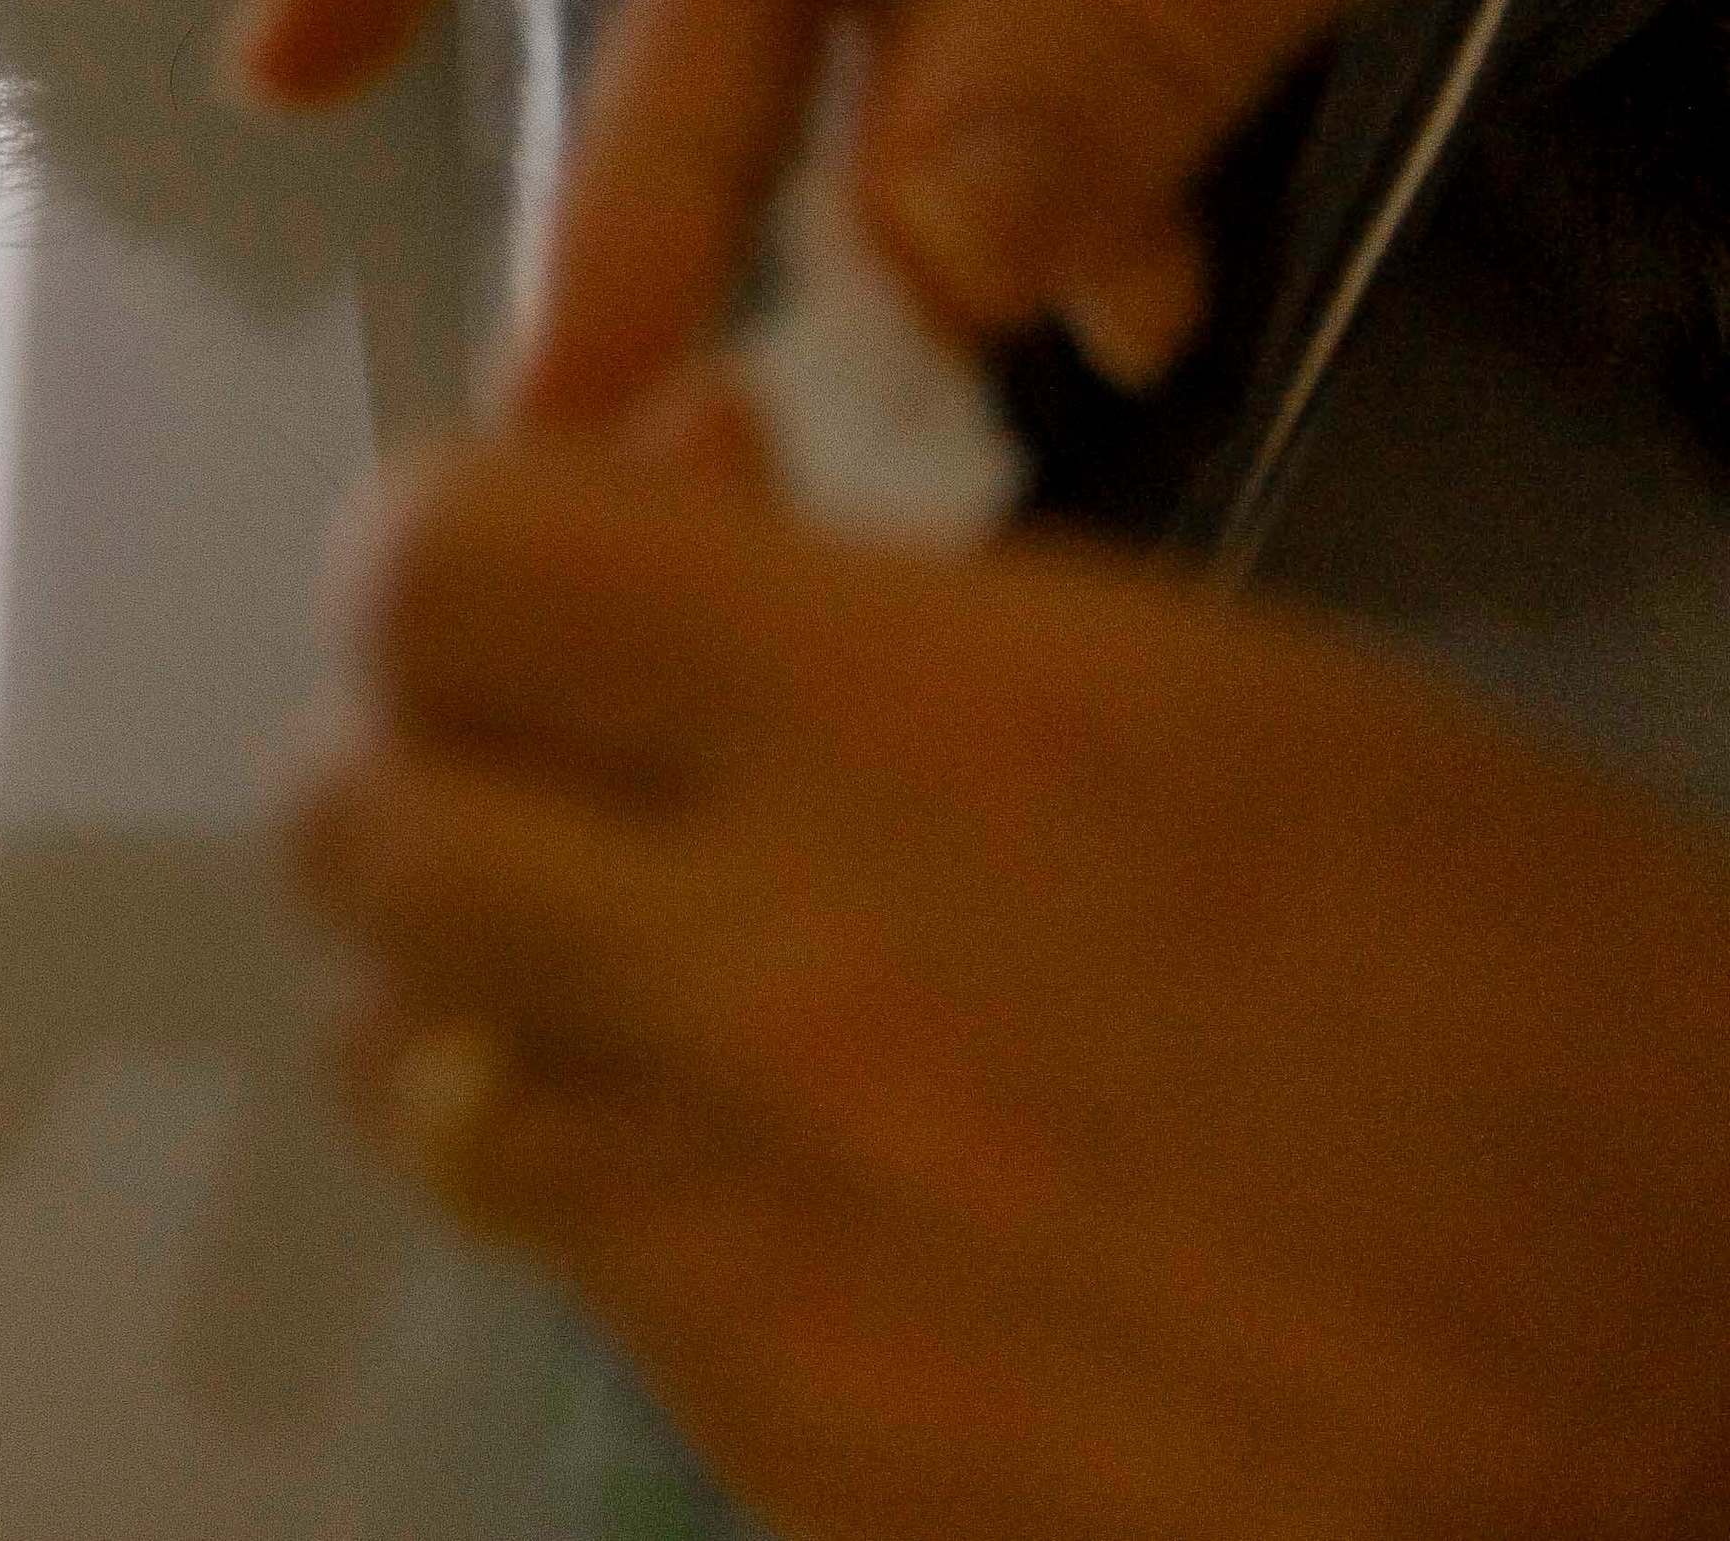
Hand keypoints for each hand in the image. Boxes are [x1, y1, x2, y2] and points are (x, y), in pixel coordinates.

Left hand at [296, 427, 1729, 1540]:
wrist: (1713, 1438)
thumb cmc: (1570, 1042)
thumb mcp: (1243, 713)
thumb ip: (900, 613)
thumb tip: (676, 504)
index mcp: (920, 733)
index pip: (442, 568)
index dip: (455, 562)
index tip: (533, 589)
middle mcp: (770, 972)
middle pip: (355, 817)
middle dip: (434, 776)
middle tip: (565, 798)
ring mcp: (748, 1236)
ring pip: (409, 1061)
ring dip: (491, 1006)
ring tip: (666, 1008)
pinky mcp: (770, 1451)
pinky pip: (572, 1273)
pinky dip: (628, 1212)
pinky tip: (804, 1211)